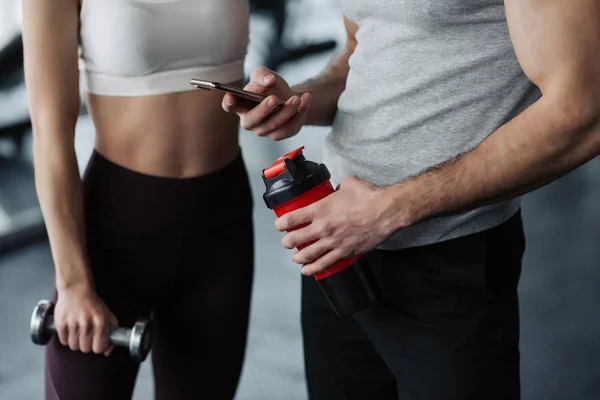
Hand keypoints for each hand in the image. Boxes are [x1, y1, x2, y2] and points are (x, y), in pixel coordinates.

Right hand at [54, 283, 117, 356]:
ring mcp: (72, 324)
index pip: (99, 348)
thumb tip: (108, 351)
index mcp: (100, 321)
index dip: (98, 348)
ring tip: (78, 332)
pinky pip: (64, 341)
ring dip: (76, 342)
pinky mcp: (60, 324)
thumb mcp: (107, 313)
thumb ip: (111, 331)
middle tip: (86, 337)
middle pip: (86, 349)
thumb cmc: (92, 302)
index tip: (97, 344)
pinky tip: (70, 330)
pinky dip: (67, 339)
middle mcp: (87, 323)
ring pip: (74, 347)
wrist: (75, 289)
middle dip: (87, 345)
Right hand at [222, 67, 311, 140]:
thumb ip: (262, 74)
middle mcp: (250, 121)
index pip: (229, 107)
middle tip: (274, 98)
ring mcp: (265, 130)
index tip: (231, 96)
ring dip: (287, 111)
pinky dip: (300, 113)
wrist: (289, 97)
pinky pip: (290, 128)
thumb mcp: (265, 75)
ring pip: (274, 125)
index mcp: (241, 105)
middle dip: (263, 110)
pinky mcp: (281, 134)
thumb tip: (268, 81)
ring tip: (296, 98)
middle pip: (252, 121)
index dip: (228, 103)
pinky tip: (305, 99)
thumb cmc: (272, 88)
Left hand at [275, 176, 396, 274]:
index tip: (279, 225)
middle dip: (287, 242)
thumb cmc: (369, 197)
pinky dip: (313, 268)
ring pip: (307, 254)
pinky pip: (324, 263)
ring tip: (295, 257)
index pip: (292, 218)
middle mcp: (323, 227)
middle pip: (295, 239)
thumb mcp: (349, 183)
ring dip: (297, 257)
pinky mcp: (344, 252)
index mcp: (320, 209)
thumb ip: (339, 186)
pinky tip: (307, 270)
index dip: (281, 223)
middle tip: (286, 242)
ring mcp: (333, 241)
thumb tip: (339, 187)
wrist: (386, 211)